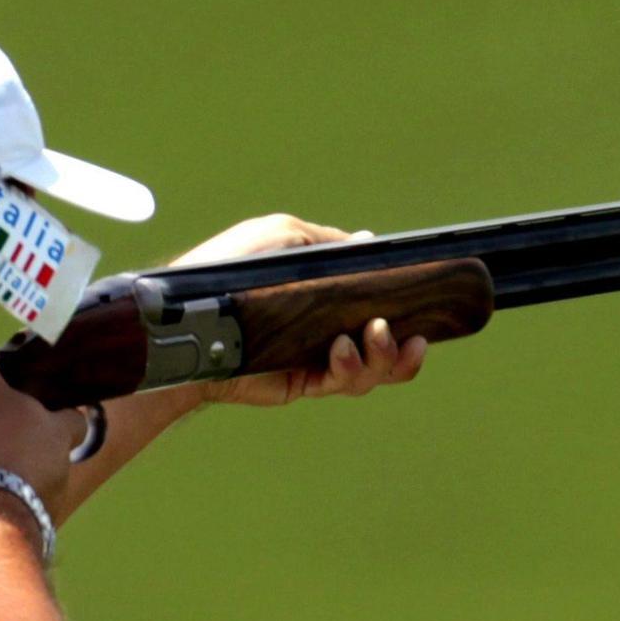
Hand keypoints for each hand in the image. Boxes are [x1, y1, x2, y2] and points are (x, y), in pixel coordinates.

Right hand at [0, 353, 75, 515]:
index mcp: (58, 431)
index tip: (43, 413)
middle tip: (3, 449)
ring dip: (18, 484)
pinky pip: (20, 515)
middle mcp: (62, 467)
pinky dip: (5, 510)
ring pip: (39, 487)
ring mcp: (50, 503)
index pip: (74, 418)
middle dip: (34, 454)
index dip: (59, 415)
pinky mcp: (31, 532)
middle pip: (56, 457)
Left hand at [166, 213, 431, 409]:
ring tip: (376, 335)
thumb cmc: (226, 269)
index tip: (431, 306)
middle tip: (410, 334)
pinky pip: (343, 383)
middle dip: (406, 346)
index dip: (410, 307)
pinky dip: (352, 368)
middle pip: (387, 346)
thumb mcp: (280, 237)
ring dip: (385, 357)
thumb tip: (367, 242)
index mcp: (328, 293)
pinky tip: (342, 349)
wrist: (188, 318)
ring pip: (372, 371)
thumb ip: (326, 244)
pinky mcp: (301, 383)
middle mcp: (328, 327)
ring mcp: (317, 358)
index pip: (379, 303)